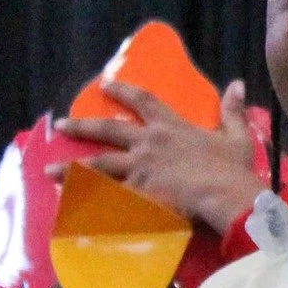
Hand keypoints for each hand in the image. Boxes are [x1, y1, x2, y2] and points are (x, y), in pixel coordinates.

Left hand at [53, 78, 262, 233]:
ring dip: (71, 168)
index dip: (123, 89)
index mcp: (171, 127)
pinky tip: (72, 204)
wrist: (225, 195)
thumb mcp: (237, 137)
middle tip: (61, 125)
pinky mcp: (137, 194)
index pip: (142, 101)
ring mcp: (139, 169)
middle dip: (82, 127)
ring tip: (50, 170)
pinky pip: (107, 197)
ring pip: (98, 166)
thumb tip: (237, 84)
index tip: (105, 83)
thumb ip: (233, 111)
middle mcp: (148, 144)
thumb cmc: (233, 168)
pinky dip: (90, 200)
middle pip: (107, 130)